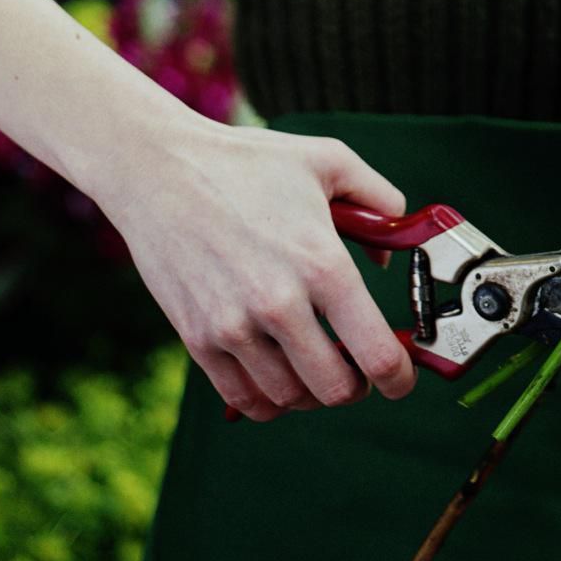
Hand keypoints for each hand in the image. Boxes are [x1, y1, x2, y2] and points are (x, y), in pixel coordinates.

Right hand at [94, 120, 417, 420]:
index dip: (399, 377)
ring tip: (318, 367)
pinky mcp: (197, 338)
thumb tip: (388, 259)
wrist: (158, 169)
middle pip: (336, 390)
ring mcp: (234, 327)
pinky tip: (280, 375)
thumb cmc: (248, 162)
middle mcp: (279, 303)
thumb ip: (381, 202)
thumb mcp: (331, 161)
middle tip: (360, 370)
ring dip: (313, 392)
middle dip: (359, 387)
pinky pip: (244, 398)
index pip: (377, 353)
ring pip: (290, 399)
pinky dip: (270, 399)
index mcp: (323, 264)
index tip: (402, 377)